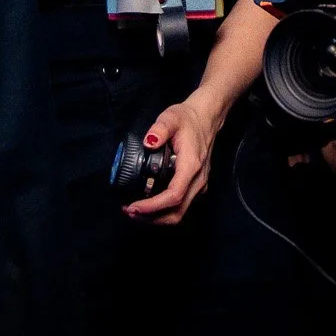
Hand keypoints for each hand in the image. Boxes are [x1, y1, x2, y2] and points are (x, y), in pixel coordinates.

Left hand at [124, 95, 223, 224]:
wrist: (206, 118)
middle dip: (151, 217)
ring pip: (179, 213)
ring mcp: (199, 185)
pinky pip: (181, 206)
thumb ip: (160, 128)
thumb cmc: (188, 119)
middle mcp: (198, 180)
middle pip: (177, 212)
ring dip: (157, 217)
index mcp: (191, 166)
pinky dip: (164, 211)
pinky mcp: (197, 186)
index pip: (173, 196)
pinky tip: (149, 205)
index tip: (134, 206)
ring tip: (135, 211)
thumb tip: (149, 142)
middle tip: (129, 211)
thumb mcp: (171, 117)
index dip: (153, 206)